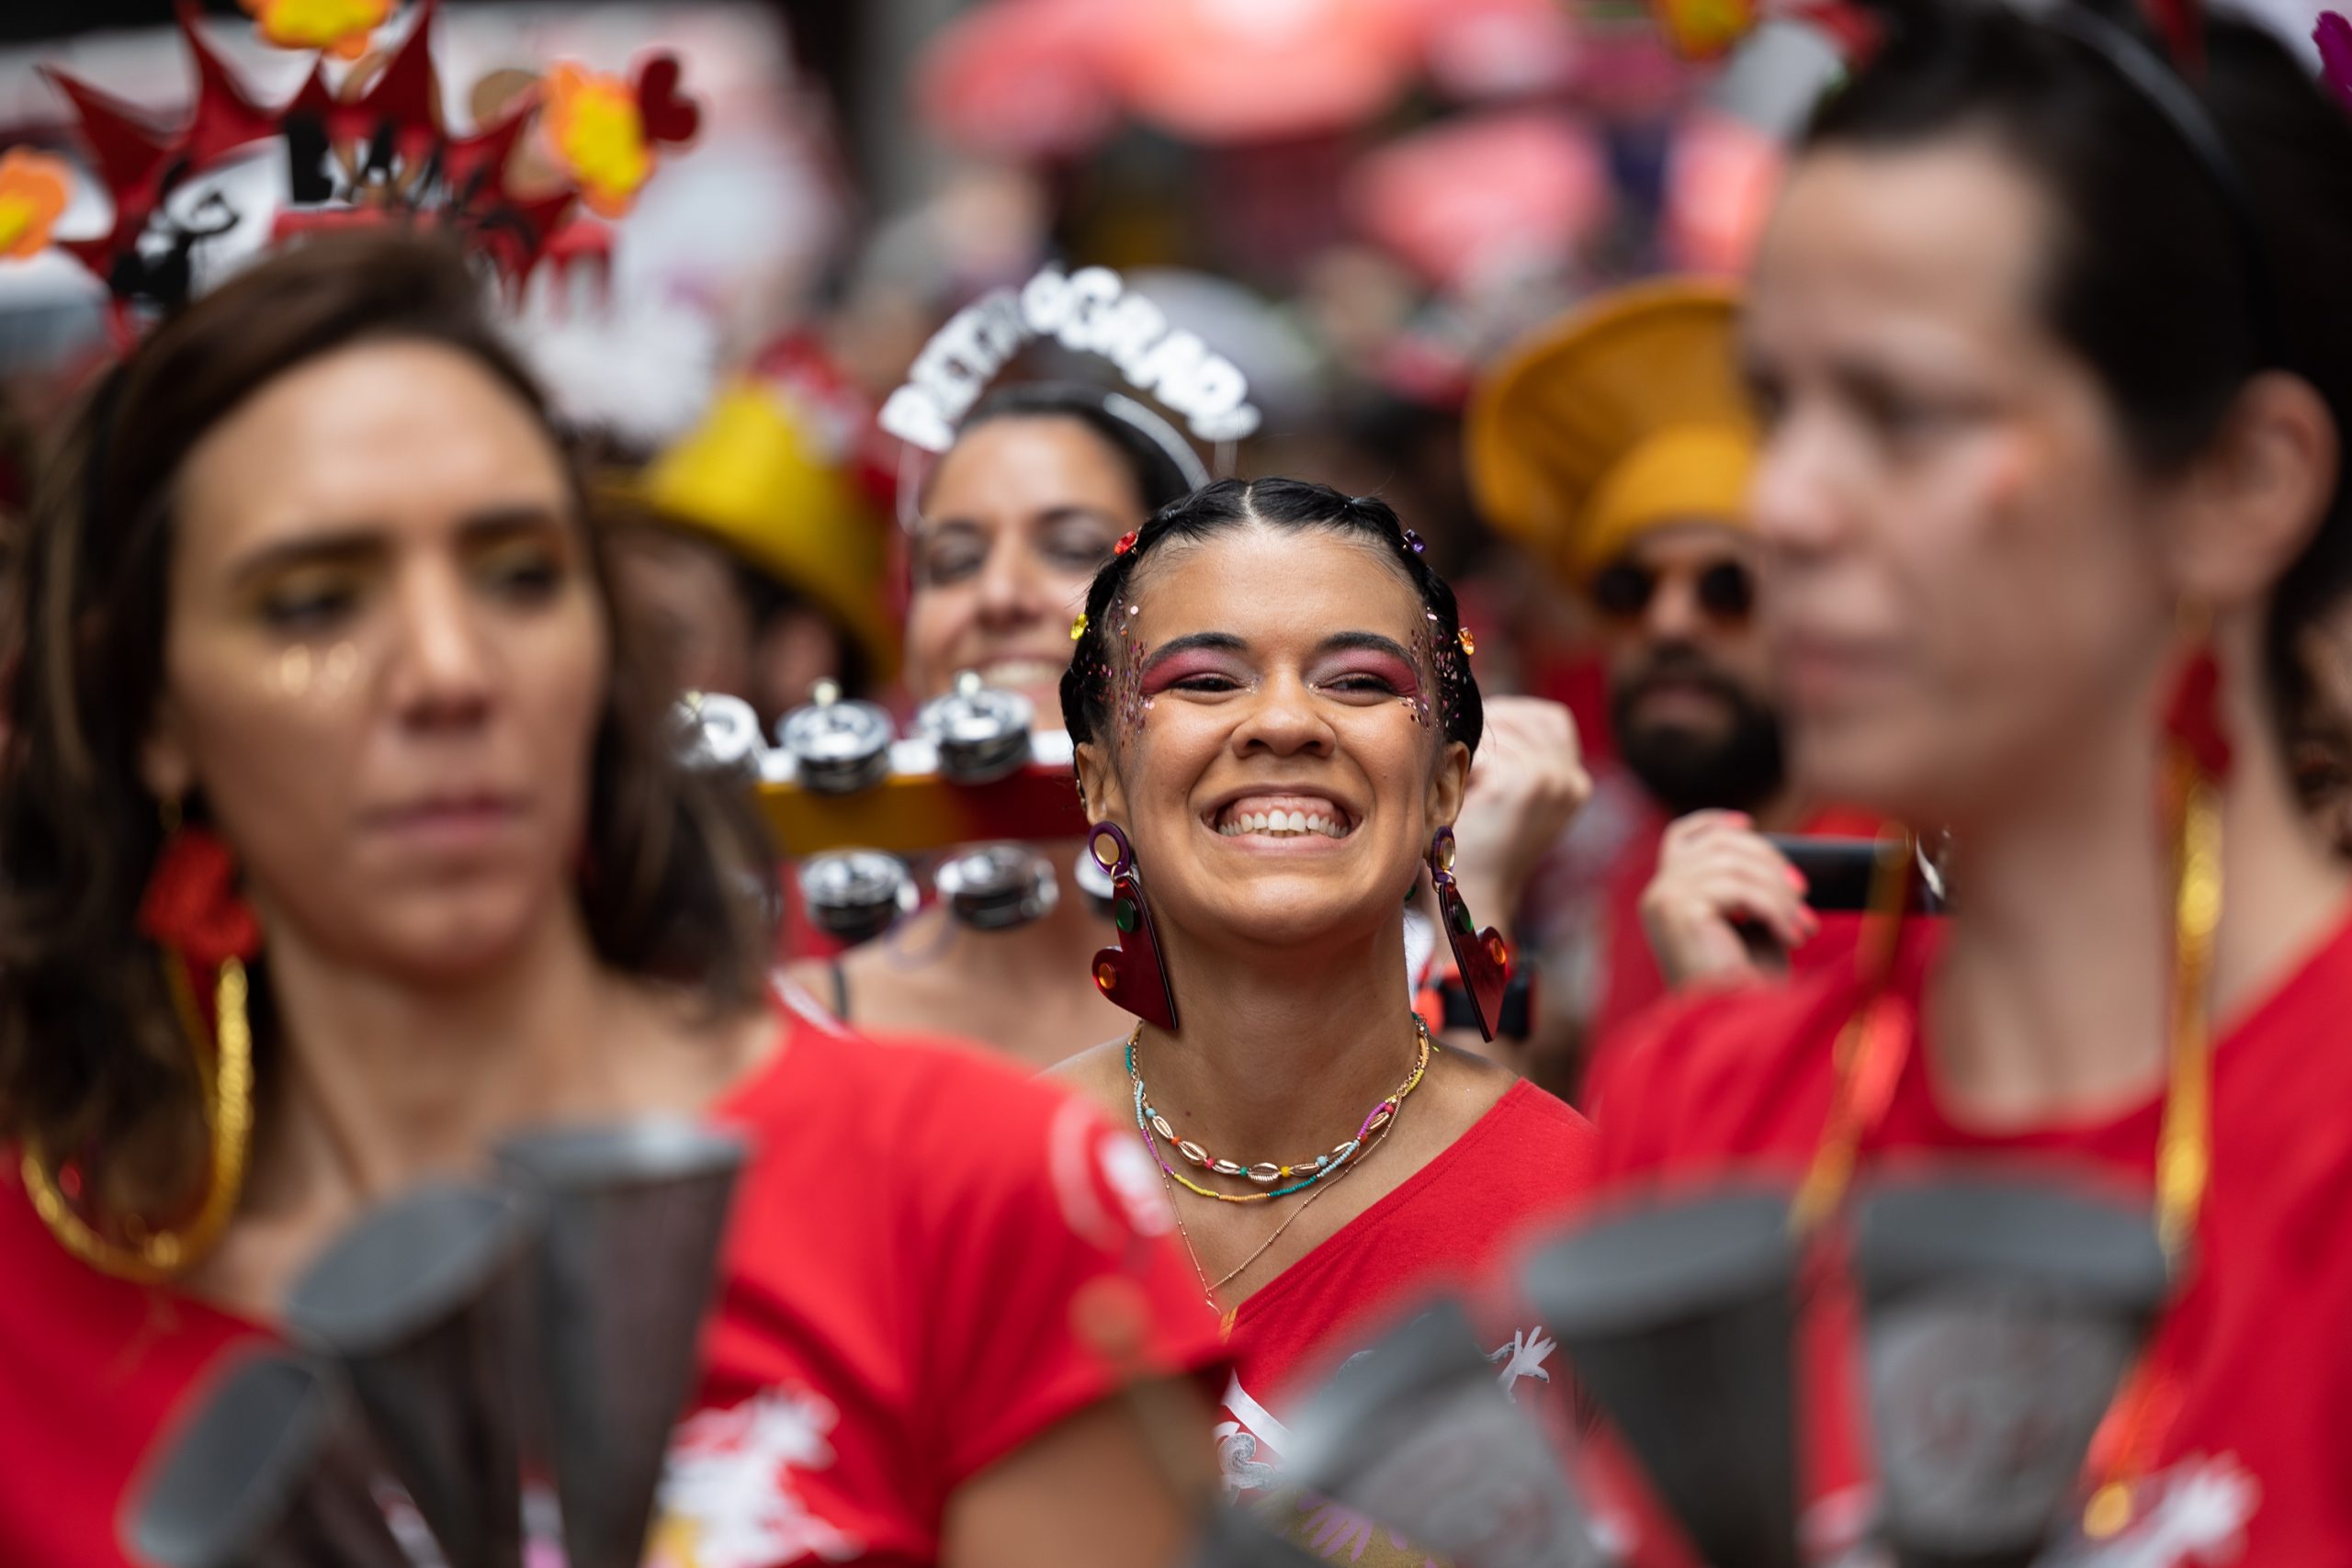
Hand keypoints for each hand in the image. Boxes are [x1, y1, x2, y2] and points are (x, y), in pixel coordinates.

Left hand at [1447, 696, 1591, 931]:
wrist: (1474, 894)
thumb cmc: (1481, 844)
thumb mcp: (1518, 798)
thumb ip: (1523, 758)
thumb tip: (1493, 707)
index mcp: (1576, 783)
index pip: (1553, 719)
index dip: (1514, 717)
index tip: (1484, 736)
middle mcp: (1570, 780)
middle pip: (1526, 717)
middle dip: (1490, 726)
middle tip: (1463, 754)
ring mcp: (1547, 781)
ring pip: (1500, 731)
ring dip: (1472, 749)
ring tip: (1459, 784)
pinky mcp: (1517, 783)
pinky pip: (1479, 750)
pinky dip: (1460, 768)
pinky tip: (1457, 798)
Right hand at [1638, 810, 1818, 989]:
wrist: (1732, 1025)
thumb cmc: (1744, 984)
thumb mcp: (1746, 923)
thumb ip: (1745, 887)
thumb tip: (1774, 858)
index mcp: (1666, 896)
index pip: (1681, 837)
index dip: (1714, 821)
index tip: (1749, 824)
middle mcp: (1657, 893)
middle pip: (1719, 843)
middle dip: (1770, 862)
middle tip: (1803, 894)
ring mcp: (1663, 899)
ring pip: (1734, 863)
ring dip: (1779, 893)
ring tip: (1802, 925)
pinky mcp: (1679, 910)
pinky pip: (1739, 887)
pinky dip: (1774, 909)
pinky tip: (1792, 935)